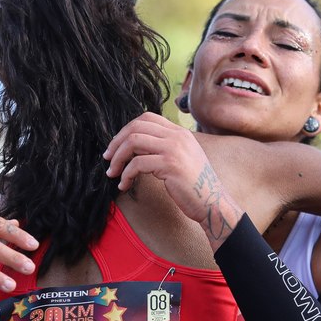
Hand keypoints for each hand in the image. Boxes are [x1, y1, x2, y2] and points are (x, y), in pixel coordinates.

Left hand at [104, 112, 242, 245]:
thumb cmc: (195, 185)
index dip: (127, 129)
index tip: (117, 145)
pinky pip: (136, 164)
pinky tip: (124, 185)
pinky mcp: (169, 165)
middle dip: (116, 142)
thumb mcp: (183, 158)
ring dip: (117, 158)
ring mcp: (173, 149)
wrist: (213, 202)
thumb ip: (165, 147)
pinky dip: (125, 174)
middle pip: (136, 127)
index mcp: (180, 132)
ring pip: (133, 142)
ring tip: (113, 173)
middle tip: (108, 158)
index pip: (147, 117)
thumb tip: (136, 146)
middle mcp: (177, 136)